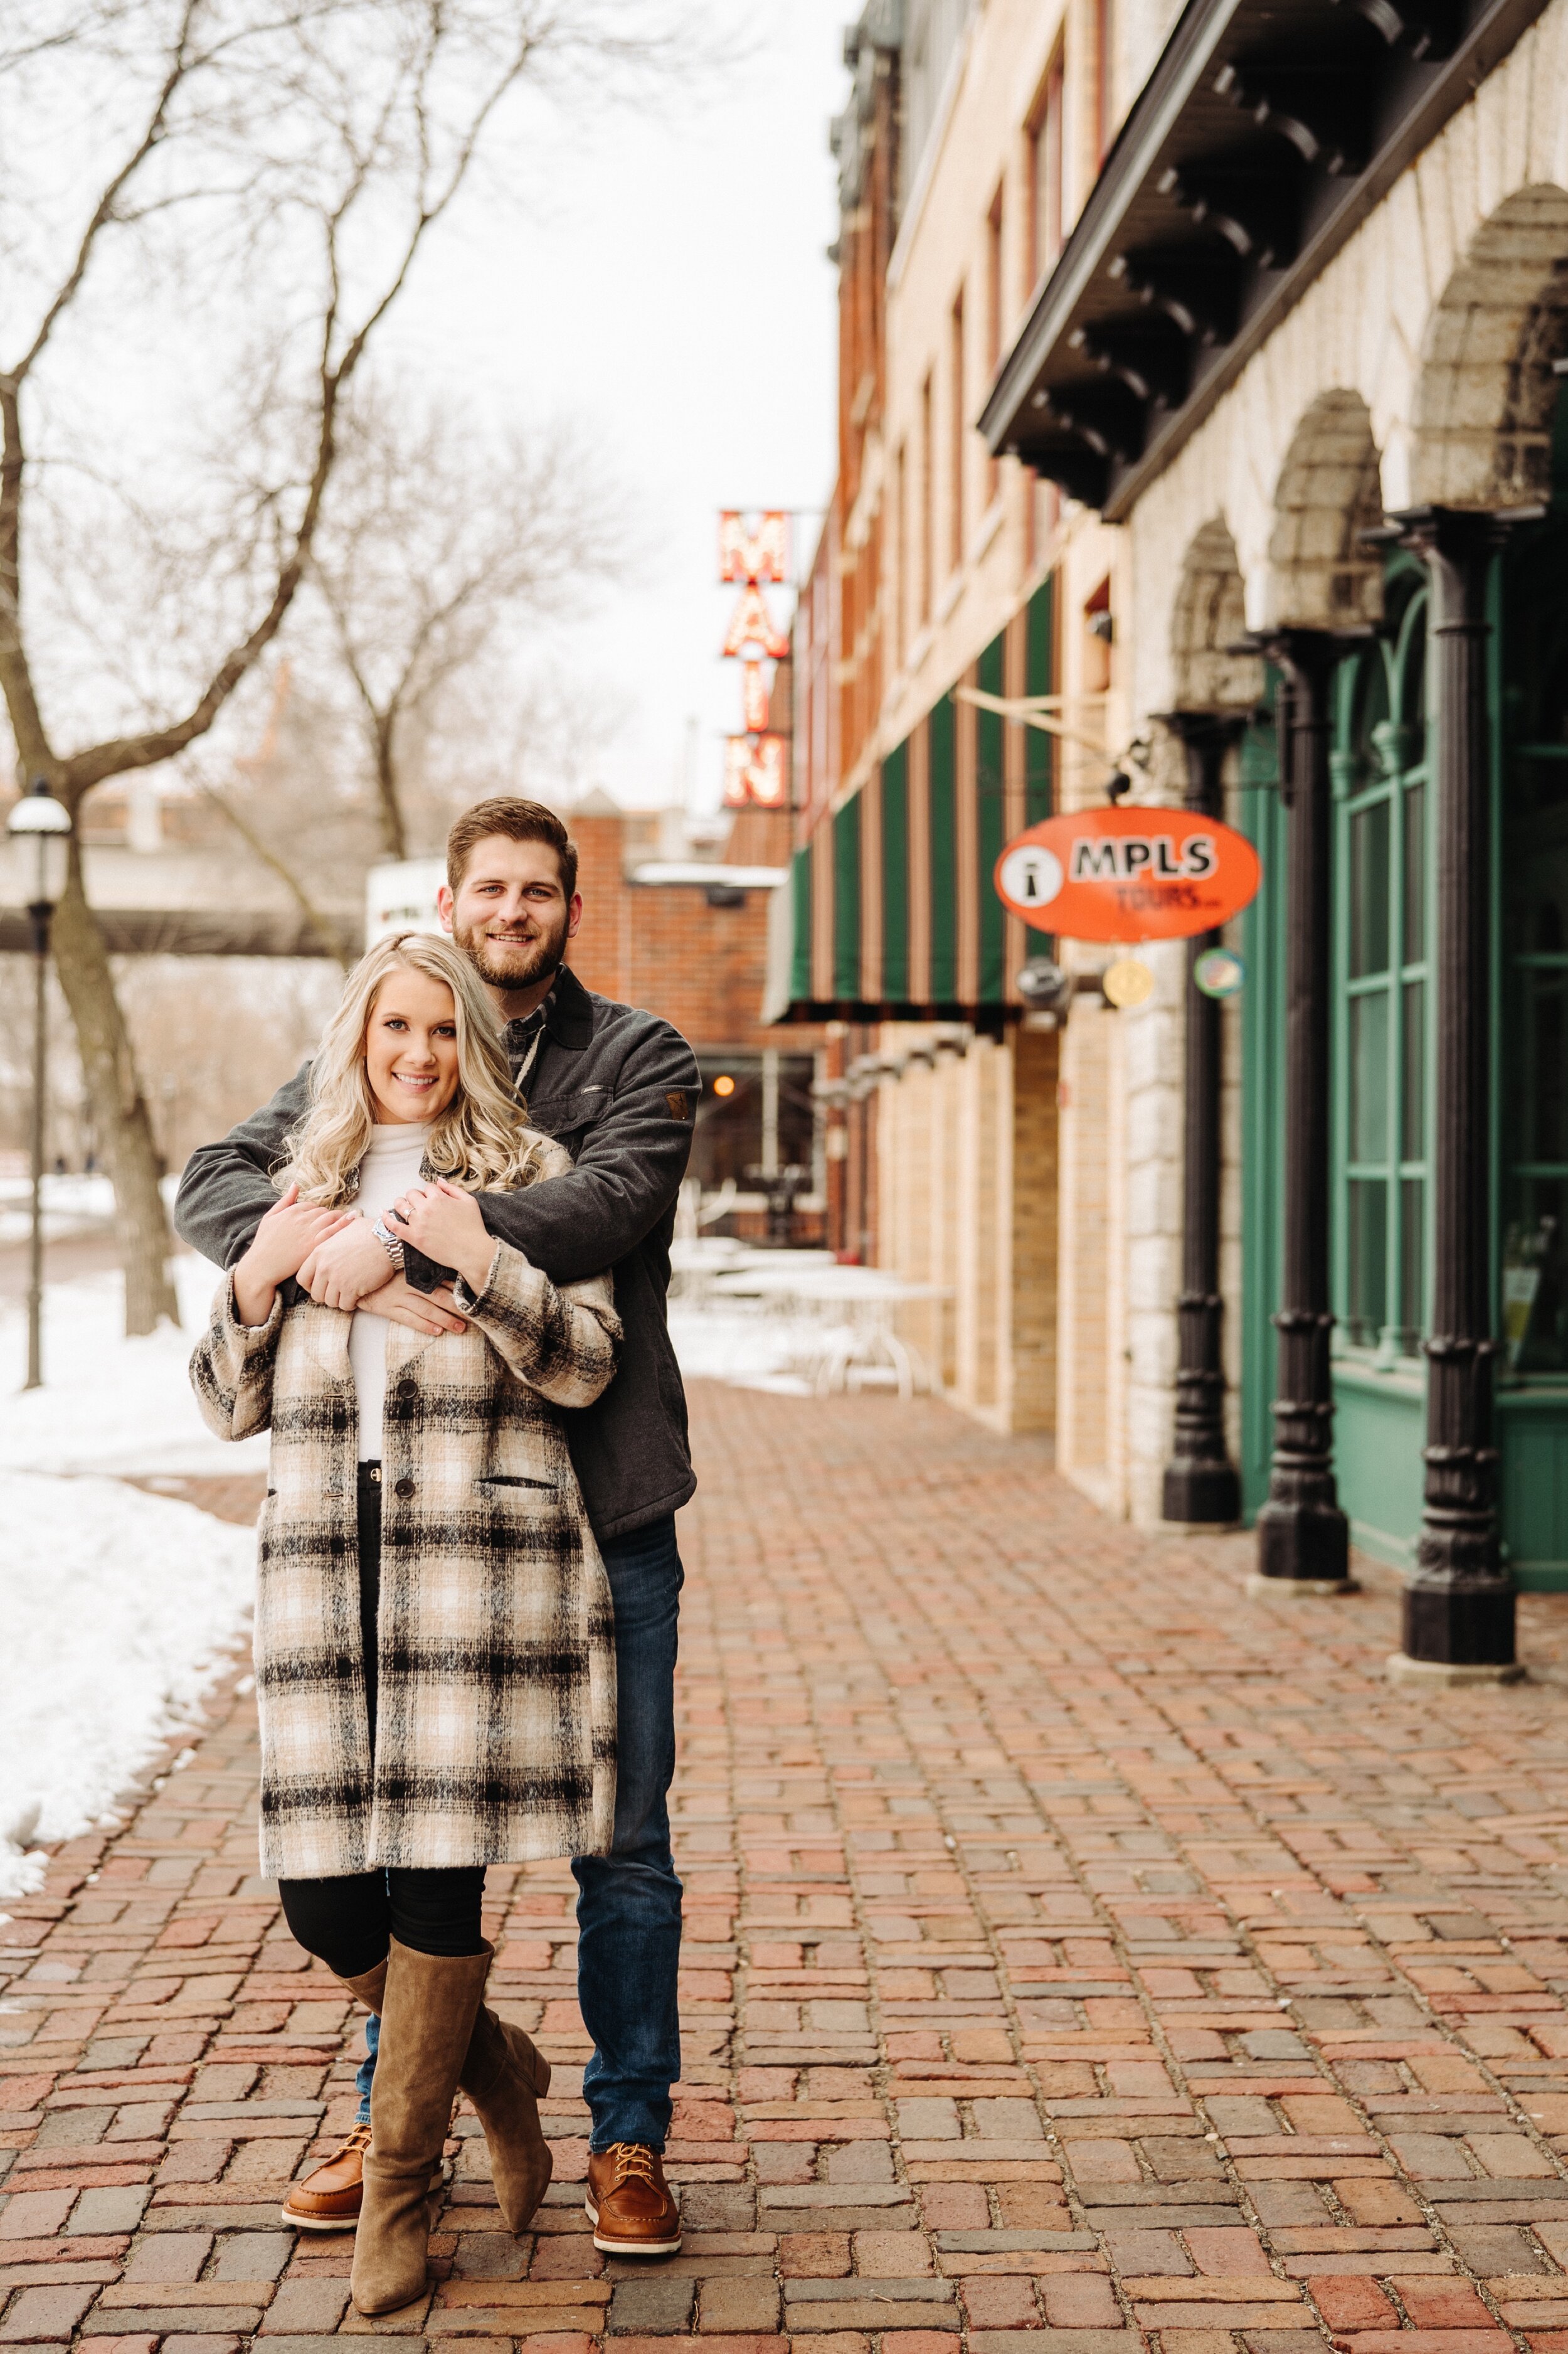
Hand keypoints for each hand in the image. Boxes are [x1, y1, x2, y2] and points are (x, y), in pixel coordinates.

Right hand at [233, 1184, 353, 1325]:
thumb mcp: (270, 1217)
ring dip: (338, 1218)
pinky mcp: (315, 1245)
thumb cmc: (264, 1243)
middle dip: (326, 1216)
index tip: (318, 1219)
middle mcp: (301, 1218)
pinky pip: (334, 1230)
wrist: (262, 1266)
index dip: (315, 1212)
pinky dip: (344, 1223)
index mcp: (291, 1211)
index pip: (311, 1205)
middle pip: (323, 1211)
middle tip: (330, 1224)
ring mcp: (309, 1231)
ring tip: (344, 1221)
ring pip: (330, 1217)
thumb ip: (285, 1200)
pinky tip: (353, 1219)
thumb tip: (296, 1184)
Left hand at [297, 1216, 401, 1310]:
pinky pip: (345, 1305)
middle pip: (316, 1293)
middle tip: (337, 1292)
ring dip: (339, 1300)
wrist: (388, 1241)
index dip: (310, 1285)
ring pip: (330, 1301)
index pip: (302, 1278)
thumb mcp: (344, 1226)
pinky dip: (351, 1304)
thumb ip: (329, 1232)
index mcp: (319, 1253)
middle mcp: (325, 1267)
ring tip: (348, 1293)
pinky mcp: (351, 1289)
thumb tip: (321, 1234)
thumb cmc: (369, 1232)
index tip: (319, 1286)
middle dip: (326, 1295)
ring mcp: (337, 1279)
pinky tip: (357, 1296)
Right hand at [355, 1275, 468, 1336]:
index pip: (442, 1281)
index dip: (459, 1292)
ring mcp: (398, 1297)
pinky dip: (424, 1325)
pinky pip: (409, 1319)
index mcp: (415, 1271)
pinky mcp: (388, 1308)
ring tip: (460, 1327)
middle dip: (457, 1308)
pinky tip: (436, 1331)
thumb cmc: (383, 1270)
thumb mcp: (403, 1264)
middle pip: (439, 1297)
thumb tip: (449, 1272)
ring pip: (427, 1310)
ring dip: (445, 1319)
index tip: (474, 1299)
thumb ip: (423, 1267)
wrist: (354, 1275)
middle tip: (474, 1317)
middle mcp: (409, 1284)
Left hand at [388, 1179, 493, 1293]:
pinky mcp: (413, 1237)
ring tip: (403, 1207)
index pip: (428, 1187)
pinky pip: (394, 1226)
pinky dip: (386, 1219)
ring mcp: (418, 1223)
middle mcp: (426, 1208)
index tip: (434, 1199)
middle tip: (420, 1204)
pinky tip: (382, 1214)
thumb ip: (453, 1189)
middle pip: (412, 1194)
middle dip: (415, 1197)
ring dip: (401, 1203)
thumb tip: (439, 1181)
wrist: (471, 1251)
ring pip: (400, 1205)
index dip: (431, 1193)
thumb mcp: (469, 1201)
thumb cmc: (473, 1228)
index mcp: (439, 1198)